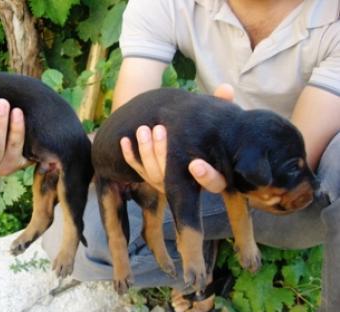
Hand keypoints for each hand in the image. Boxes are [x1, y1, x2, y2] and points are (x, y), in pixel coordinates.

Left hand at [120, 84, 234, 193]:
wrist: (183, 135)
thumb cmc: (204, 129)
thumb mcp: (215, 120)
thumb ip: (223, 105)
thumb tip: (227, 89)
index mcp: (212, 175)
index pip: (213, 183)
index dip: (204, 176)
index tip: (195, 164)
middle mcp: (188, 184)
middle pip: (175, 177)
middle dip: (164, 153)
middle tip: (160, 129)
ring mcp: (167, 183)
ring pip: (154, 173)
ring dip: (147, 151)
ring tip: (143, 129)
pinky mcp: (150, 177)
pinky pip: (137, 169)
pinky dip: (130, 156)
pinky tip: (125, 140)